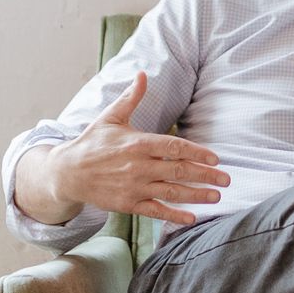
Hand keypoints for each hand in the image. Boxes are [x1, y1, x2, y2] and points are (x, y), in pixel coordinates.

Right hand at [54, 73, 227, 226]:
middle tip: (226, 180)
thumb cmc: (92, 142)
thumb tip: (143, 74)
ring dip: (196, 195)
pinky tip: (191, 218)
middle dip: (205, 175)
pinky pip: (155, 210)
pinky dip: (174, 215)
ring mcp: (134, 186)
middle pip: (179, 170)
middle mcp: (138, 165)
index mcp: (137, 142)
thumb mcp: (111, 117)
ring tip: (216, 197)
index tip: (216, 158)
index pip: (174, 147)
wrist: (67, 172)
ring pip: (171, 191)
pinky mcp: (128, 203)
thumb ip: (131, 98)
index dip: (197, 152)